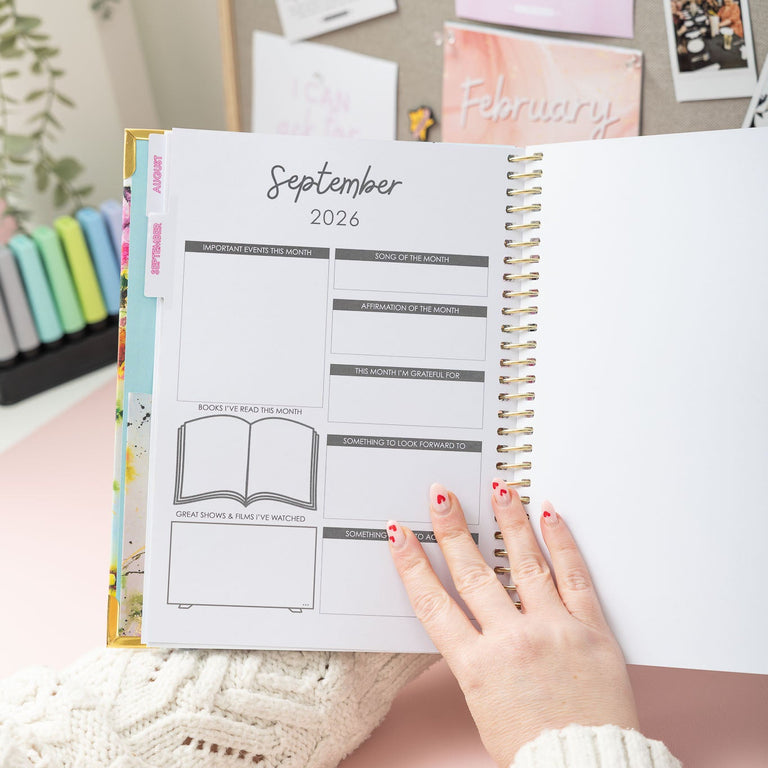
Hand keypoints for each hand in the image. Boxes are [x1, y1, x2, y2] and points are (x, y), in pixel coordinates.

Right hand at [387, 481, 639, 766]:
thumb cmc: (532, 749)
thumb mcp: (483, 704)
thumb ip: (476, 656)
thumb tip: (472, 615)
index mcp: (478, 666)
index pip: (433, 602)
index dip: (412, 563)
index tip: (399, 534)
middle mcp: (512, 640)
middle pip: (474, 572)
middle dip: (453, 529)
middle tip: (441, 496)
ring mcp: (553, 629)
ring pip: (525, 562)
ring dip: (508, 520)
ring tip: (499, 487)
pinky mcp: (591, 629)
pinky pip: (574, 576)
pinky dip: (561, 542)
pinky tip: (549, 515)